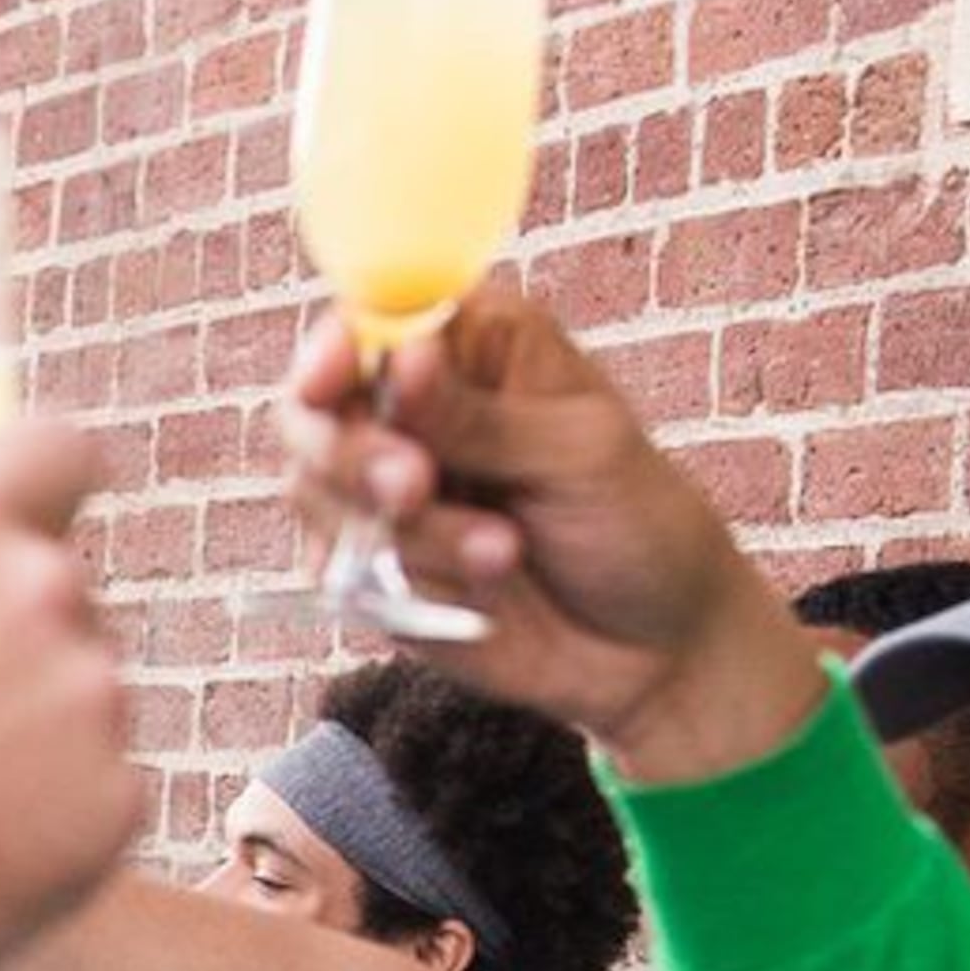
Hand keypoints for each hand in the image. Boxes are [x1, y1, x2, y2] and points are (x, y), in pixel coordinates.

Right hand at [0, 418, 136, 970]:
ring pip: (90, 699)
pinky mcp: (117, 803)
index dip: (43, 489)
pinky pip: (102, 795)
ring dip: (38, 733)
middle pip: (67, 596)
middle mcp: (42, 593)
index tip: (21, 531)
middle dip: (16, 643)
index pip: (58, 452)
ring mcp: (92, 700)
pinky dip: (54, 823)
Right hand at [280, 288, 819, 780]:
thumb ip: (480, 416)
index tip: (331, 379)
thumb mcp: (579, 453)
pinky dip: (408, 583)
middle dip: (351, 453)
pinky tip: (484, 592)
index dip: (334, 346)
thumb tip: (402, 357)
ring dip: (411, 532)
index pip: (369, 323)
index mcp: (471, 350)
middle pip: (311, 410)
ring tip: (503, 553)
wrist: (658, 647)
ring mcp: (384, 495)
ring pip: (318, 495)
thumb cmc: (639, 523)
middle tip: (416, 488)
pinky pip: (339, 572)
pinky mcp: (374, 571)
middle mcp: (412, 413)